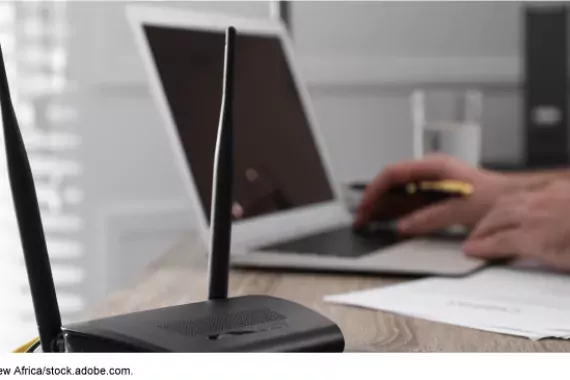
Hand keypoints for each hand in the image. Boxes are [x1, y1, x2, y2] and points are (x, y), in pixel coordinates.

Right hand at [354, 154, 509, 234]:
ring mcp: (431, 185)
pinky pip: (407, 203)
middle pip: (391, 184)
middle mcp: (429, 173)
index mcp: (433, 166)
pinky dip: (395, 213)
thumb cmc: (495, 196)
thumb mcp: (462, 208)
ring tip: (368, 223)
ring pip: (397, 194)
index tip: (365, 206)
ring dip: (382, 208)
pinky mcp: (433, 198)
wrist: (515, 201)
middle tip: (361, 219)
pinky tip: (386, 223)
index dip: (374, 189)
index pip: (393, 173)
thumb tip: (402, 226)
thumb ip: (430, 218)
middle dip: (373, 201)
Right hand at [463, 179, 569, 270]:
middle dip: (483, 229)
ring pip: (509, 200)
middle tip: (475, 238)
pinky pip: (528, 189)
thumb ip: (537, 256)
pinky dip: (515, 198)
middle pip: (497, 217)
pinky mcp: (561, 185)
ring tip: (490, 220)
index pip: (498, 242)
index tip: (471, 250)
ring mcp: (547, 195)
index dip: (481, 248)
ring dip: (494, 212)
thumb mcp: (564, 261)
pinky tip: (516, 202)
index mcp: (535, 236)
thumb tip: (521, 255)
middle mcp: (536, 212)